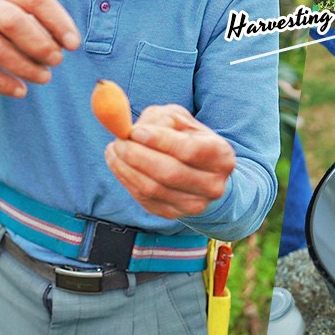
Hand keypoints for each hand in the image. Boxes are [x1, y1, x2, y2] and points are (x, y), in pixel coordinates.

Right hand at [0, 0, 79, 96]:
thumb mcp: (13, 2)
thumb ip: (39, 16)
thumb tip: (68, 43)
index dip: (58, 22)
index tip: (73, 44)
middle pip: (14, 22)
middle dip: (40, 45)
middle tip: (57, 61)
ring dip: (25, 67)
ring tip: (44, 77)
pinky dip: (3, 83)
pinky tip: (20, 90)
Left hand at [103, 104, 236, 218]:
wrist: (199, 172)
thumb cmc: (186, 138)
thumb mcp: (179, 120)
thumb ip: (158, 120)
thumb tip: (133, 132)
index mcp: (220, 155)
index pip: (189, 150)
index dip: (160, 141)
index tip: (135, 131)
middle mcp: (212, 184)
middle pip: (169, 174)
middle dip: (137, 155)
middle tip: (118, 141)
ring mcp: (194, 204)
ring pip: (152, 189)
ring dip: (125, 168)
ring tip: (114, 150)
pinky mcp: (173, 214)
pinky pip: (144, 199)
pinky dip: (126, 180)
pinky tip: (119, 164)